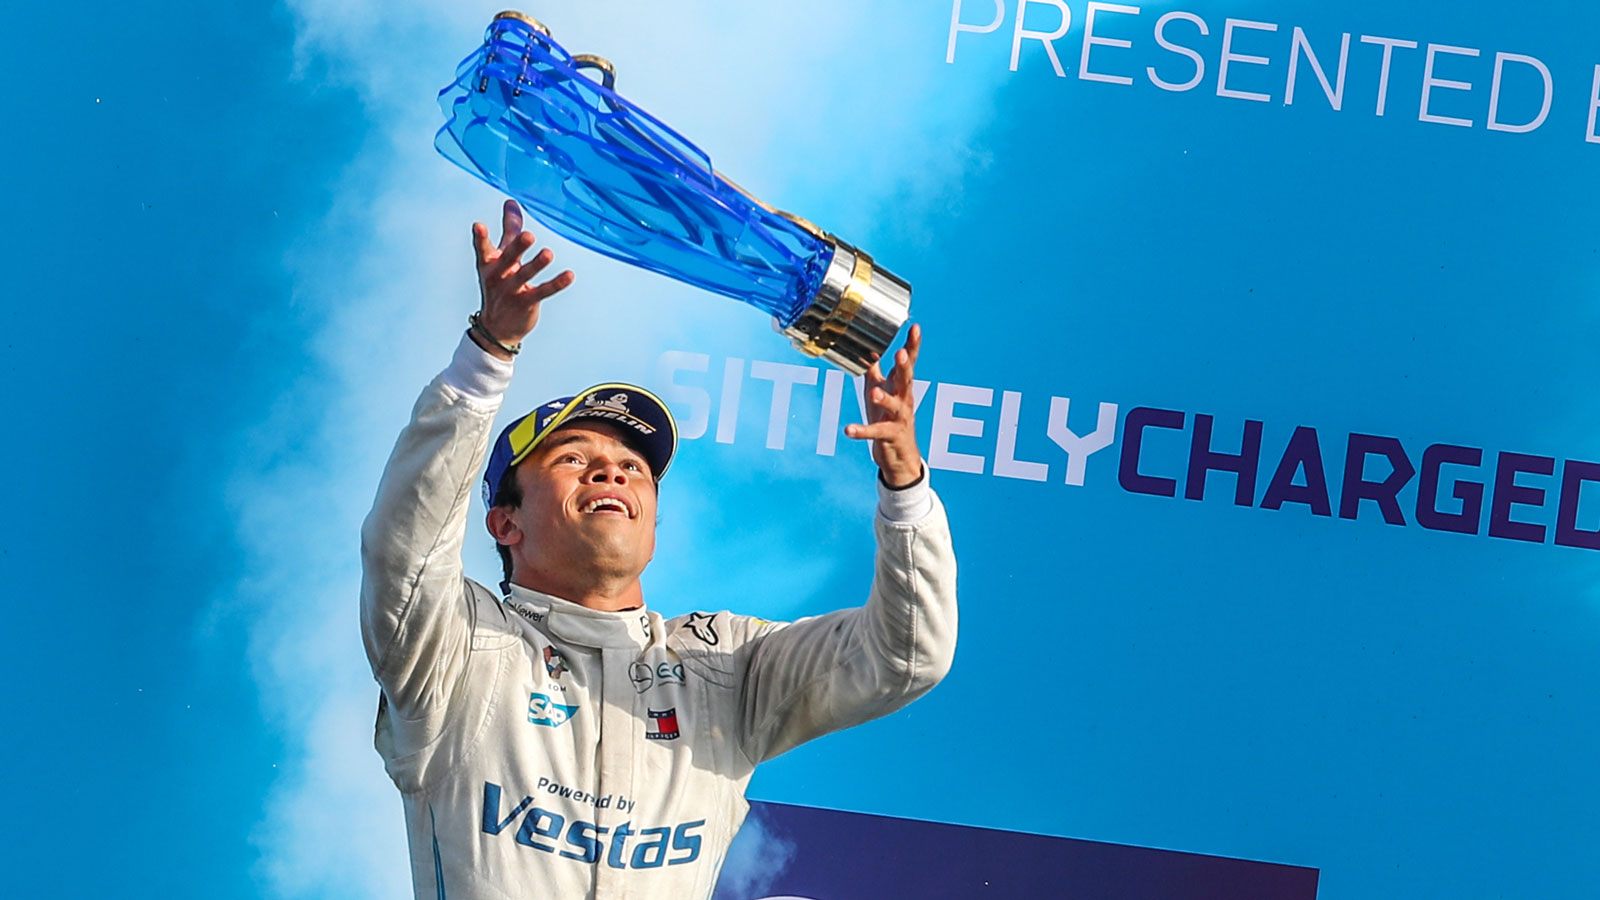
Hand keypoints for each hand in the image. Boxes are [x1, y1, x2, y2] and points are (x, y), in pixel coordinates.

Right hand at [470, 199, 574, 358]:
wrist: (496, 328)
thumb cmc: (500, 283)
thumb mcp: (500, 257)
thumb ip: (509, 229)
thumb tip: (511, 202)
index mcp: (489, 263)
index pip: (483, 248)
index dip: (480, 238)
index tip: (478, 225)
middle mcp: (499, 275)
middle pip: (508, 258)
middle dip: (517, 247)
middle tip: (528, 236)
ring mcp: (512, 290)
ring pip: (525, 275)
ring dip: (537, 264)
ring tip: (548, 254)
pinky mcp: (527, 303)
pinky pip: (543, 291)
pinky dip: (556, 283)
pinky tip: (569, 275)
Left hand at [845, 324, 923, 487]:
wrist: (900, 455)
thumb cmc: (889, 418)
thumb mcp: (881, 389)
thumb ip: (875, 369)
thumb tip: (866, 348)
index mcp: (902, 387)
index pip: (910, 363)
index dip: (913, 345)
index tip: (915, 328)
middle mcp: (904, 400)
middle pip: (907, 380)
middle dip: (904, 367)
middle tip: (901, 353)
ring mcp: (898, 419)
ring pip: (894, 406)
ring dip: (885, 398)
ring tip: (875, 392)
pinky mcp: (888, 436)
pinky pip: (874, 433)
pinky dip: (861, 431)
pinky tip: (848, 430)